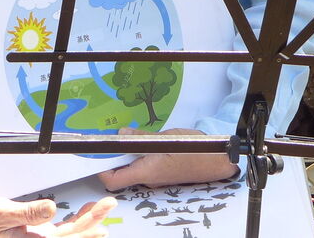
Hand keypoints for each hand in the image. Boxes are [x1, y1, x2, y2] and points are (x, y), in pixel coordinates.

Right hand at [0, 195, 115, 237]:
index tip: (102, 211)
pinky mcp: (34, 234)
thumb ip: (27, 212)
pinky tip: (81, 212)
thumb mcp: (0, 212)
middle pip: (72, 237)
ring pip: (68, 235)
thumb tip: (51, 209)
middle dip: (93, 222)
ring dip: (85, 222)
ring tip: (100, 209)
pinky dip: (72, 221)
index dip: (87, 224)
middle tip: (109, 206)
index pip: (67, 237)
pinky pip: (59, 230)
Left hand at [96, 127, 238, 191]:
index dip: (101, 168)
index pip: (112, 180)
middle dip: (115, 157)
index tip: (98, 153)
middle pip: (121, 174)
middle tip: (113, 139)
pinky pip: (145, 166)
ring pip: (134, 168)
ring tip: (131, 137)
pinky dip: (140, 155)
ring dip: (129, 154)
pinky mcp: (163, 174)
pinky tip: (146, 142)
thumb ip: (139, 137)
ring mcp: (156, 178)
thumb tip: (120, 134)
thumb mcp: (162, 138)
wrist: (215, 160)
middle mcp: (148, 179)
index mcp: (145, 172)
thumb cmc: (190, 150)